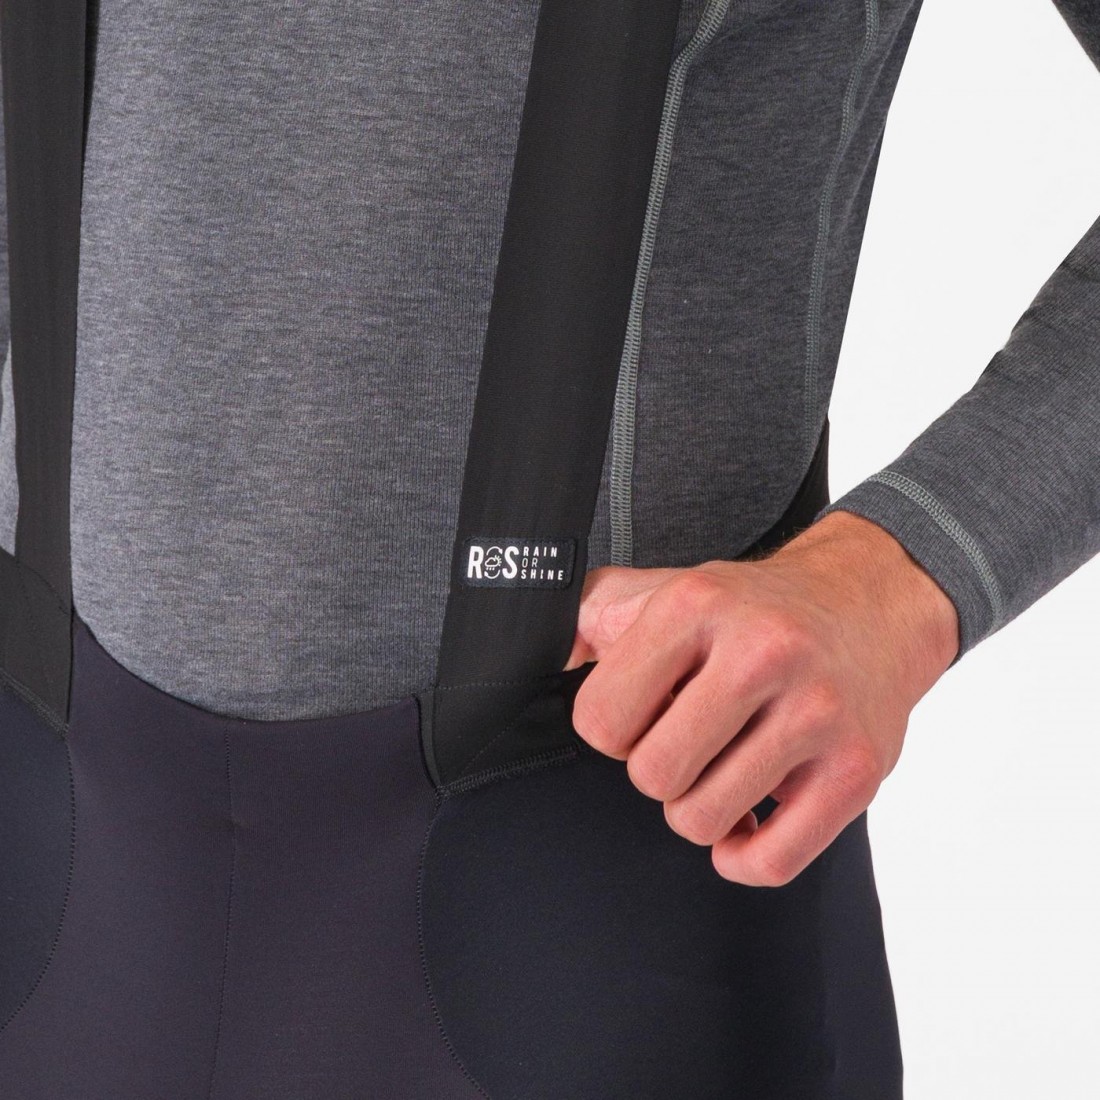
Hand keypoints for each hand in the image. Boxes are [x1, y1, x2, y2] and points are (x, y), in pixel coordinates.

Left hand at [564, 510, 959, 885]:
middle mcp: (761, 651)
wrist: (868, 605)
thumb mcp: (661, 590)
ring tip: (721, 770)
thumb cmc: (752, 609)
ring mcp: (816, 712)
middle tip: (685, 745)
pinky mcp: (858, 768)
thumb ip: (584, 617)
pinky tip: (747, 819)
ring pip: (704, 820)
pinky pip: (771, 860)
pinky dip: (743, 857)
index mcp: (696, 605)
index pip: (600, 721)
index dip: (610, 731)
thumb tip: (521, 660)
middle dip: (656, 770)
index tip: (641, 717)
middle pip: (652, 775)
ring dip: (699, 809)